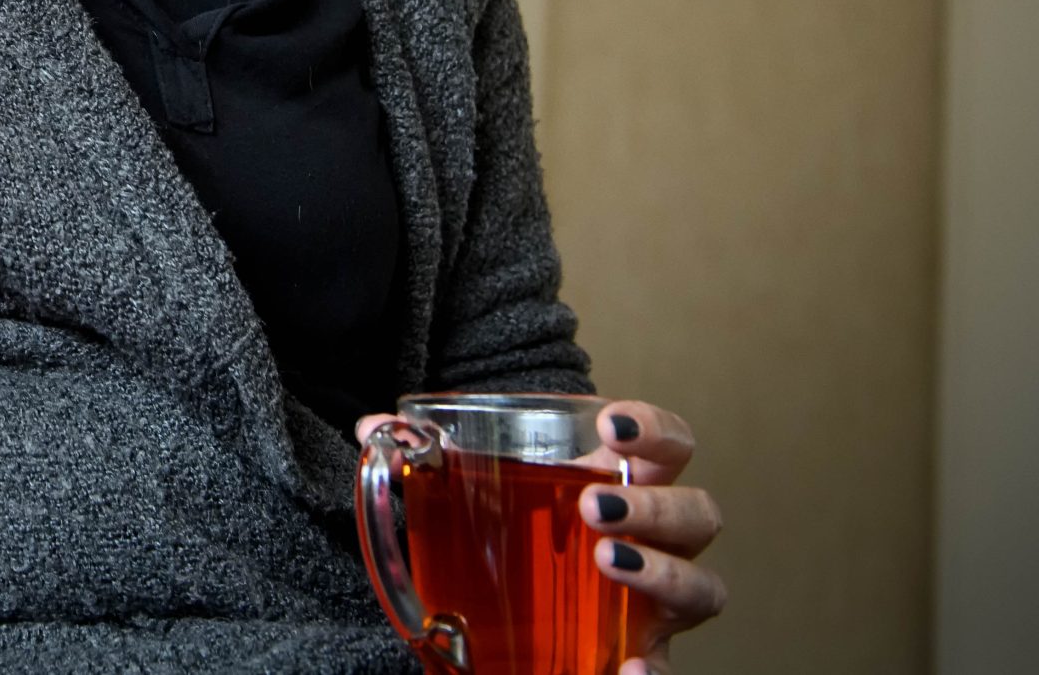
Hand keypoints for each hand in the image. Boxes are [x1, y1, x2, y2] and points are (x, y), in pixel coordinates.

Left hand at [353, 399, 723, 673]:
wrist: (516, 597)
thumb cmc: (514, 522)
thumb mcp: (479, 484)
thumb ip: (432, 457)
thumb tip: (371, 430)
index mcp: (621, 481)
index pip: (668, 443)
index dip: (654, 429)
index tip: (610, 425)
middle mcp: (655, 539)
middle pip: (696, 515)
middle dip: (655, 504)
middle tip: (593, 505)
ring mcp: (655, 600)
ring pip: (702, 587)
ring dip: (663, 573)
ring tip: (611, 562)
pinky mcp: (640, 654)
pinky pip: (667, 667)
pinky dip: (656, 672)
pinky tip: (630, 671)